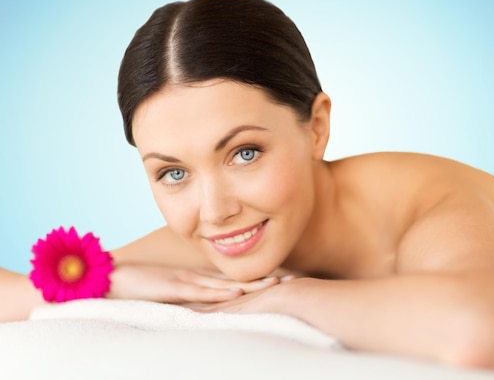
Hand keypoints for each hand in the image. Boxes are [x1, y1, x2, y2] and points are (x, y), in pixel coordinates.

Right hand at [107, 263, 284, 303]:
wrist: (107, 277)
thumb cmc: (135, 287)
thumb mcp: (165, 295)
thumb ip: (183, 300)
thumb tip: (203, 312)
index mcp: (195, 280)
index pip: (230, 280)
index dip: (255, 280)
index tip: (279, 279)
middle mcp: (195, 278)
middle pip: (235, 279)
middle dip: (262, 279)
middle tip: (290, 278)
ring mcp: (185, 281)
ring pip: (224, 283)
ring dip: (250, 284)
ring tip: (276, 283)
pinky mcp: (172, 287)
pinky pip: (199, 291)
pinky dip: (219, 293)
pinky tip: (236, 293)